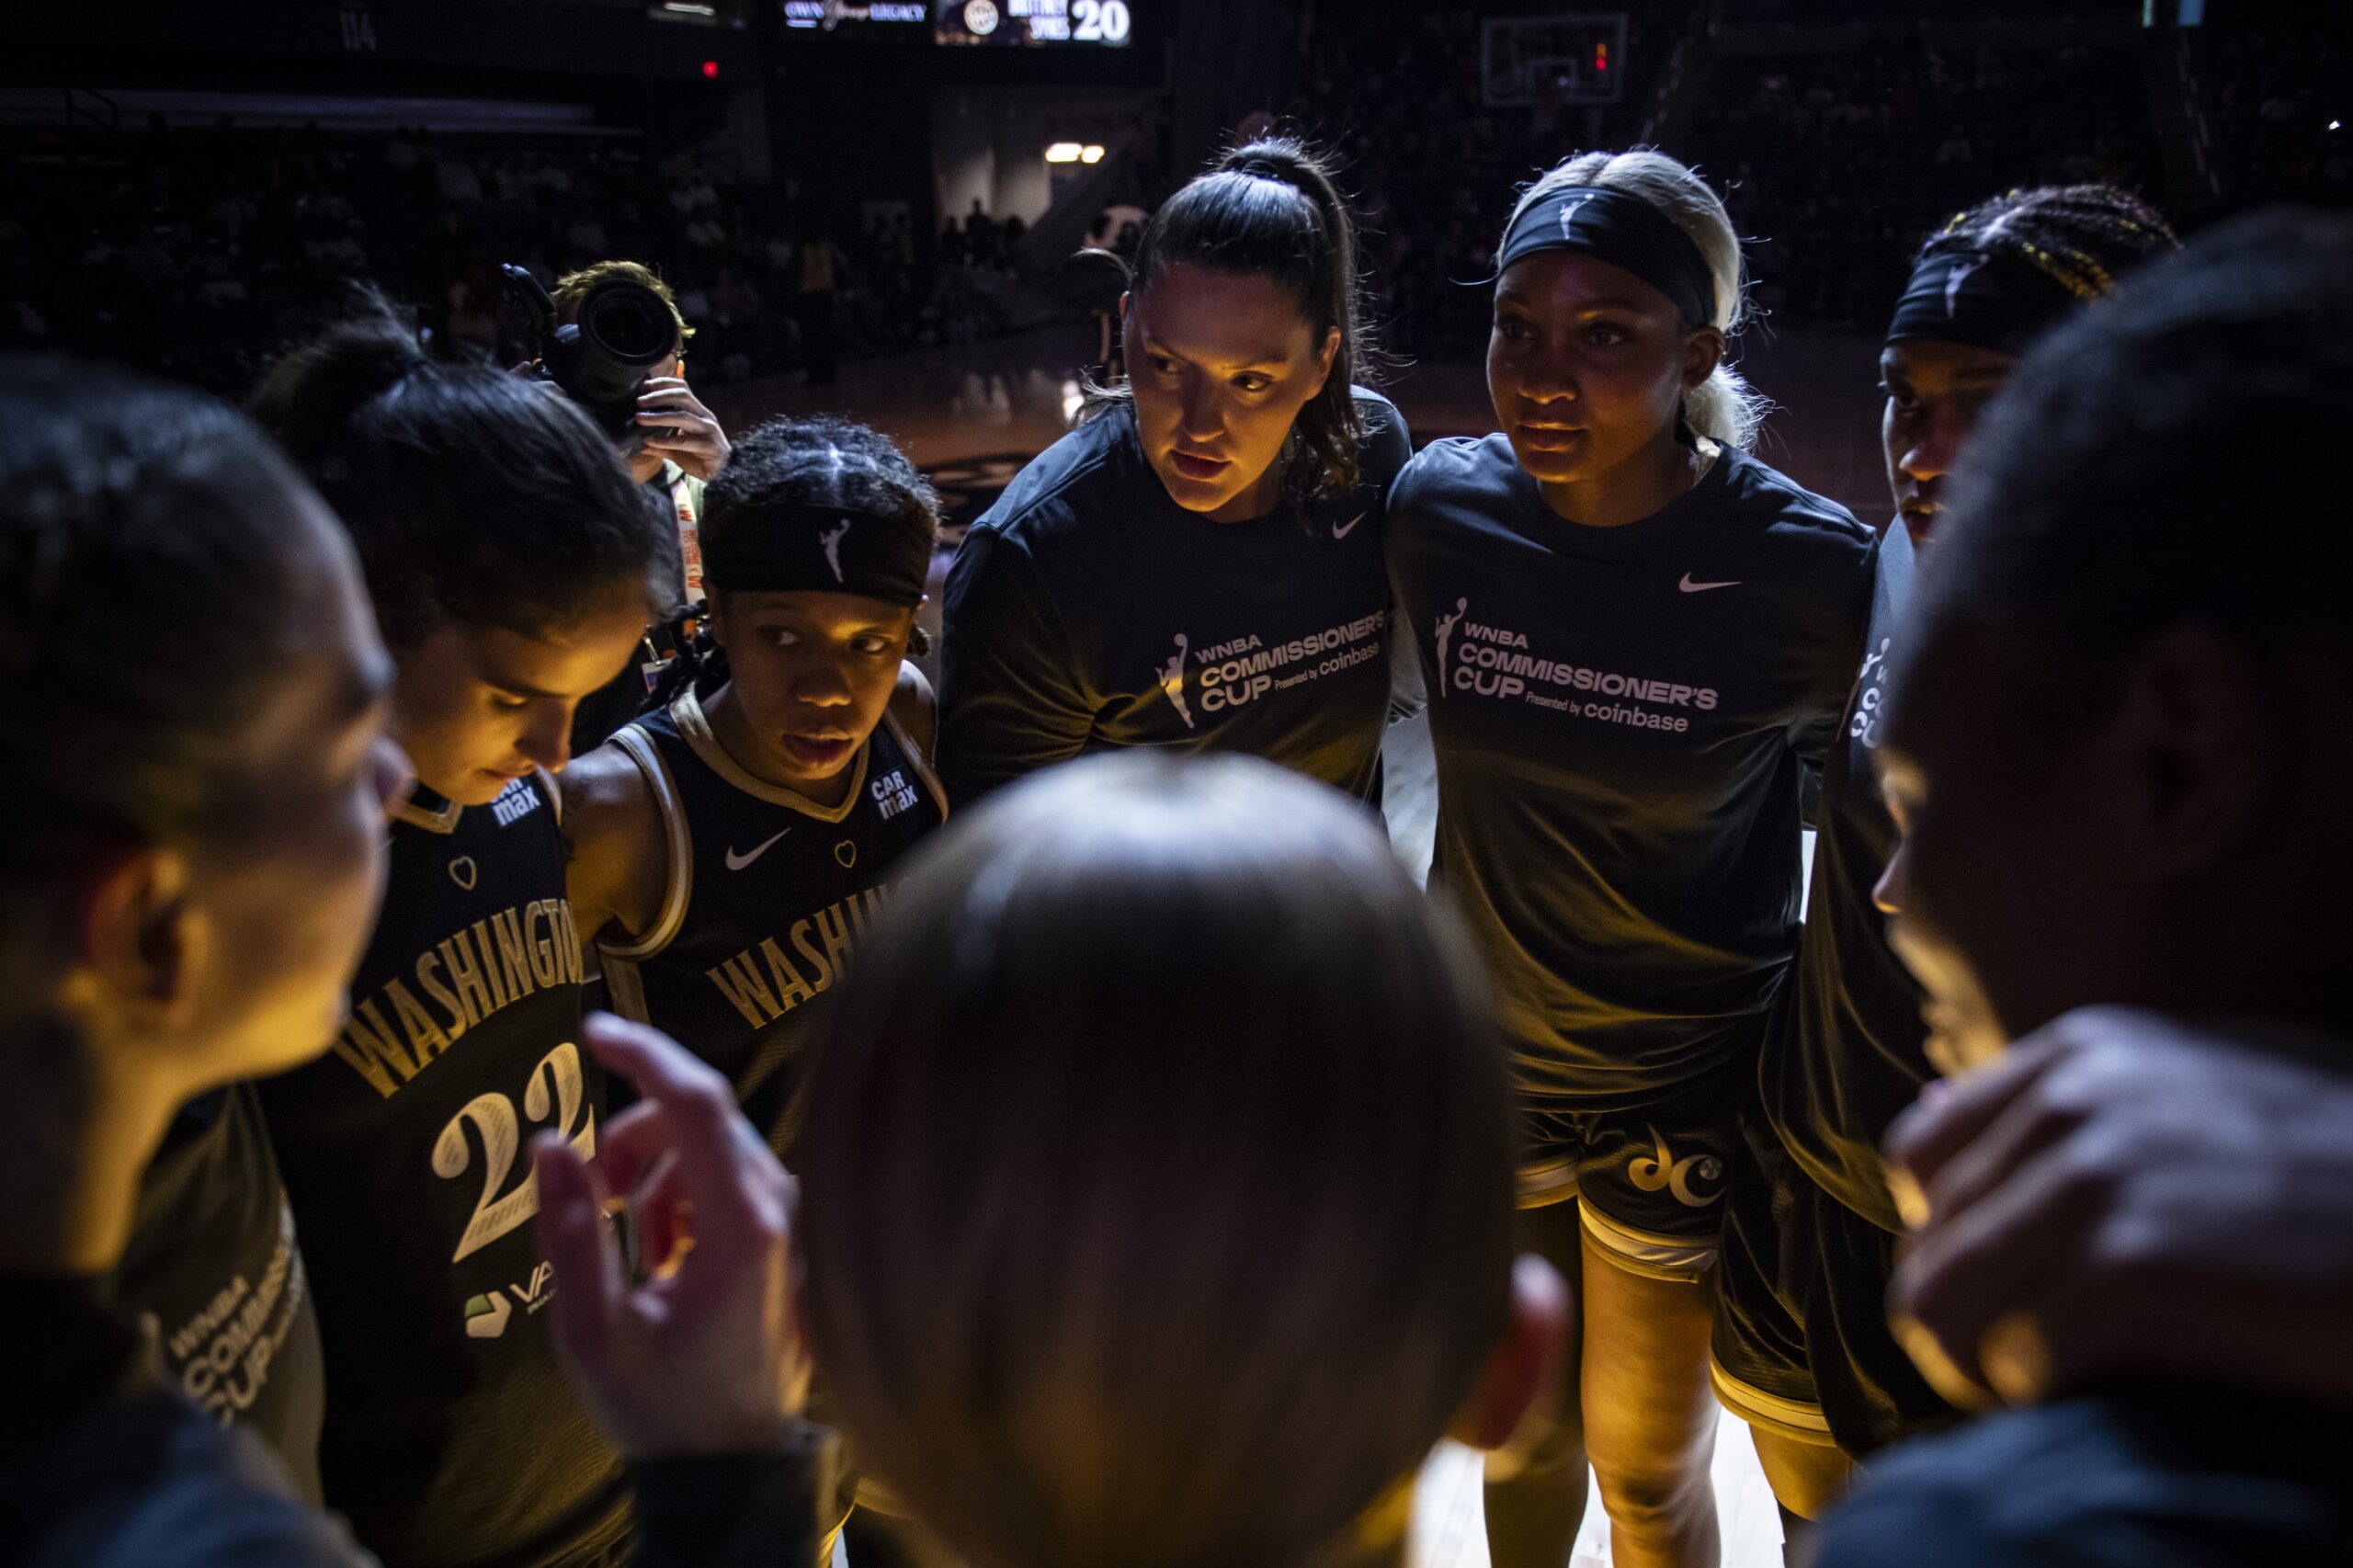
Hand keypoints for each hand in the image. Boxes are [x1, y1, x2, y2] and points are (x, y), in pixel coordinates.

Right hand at [532, 1012, 805, 1456]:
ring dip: (657, 1171)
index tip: (587, 1032)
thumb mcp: (593, 1332)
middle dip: (633, 1135)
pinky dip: (684, 1191)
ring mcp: (794, 1217)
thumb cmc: (662, 1406)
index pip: (697, 1103)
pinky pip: (731, 1172)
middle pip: (702, 1115)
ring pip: (714, 1143)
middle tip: (592, 1193)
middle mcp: (782, 1208)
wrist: (731, 1463)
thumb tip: (550, 1142)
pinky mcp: (791, 1229)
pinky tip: (666, 1252)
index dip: (643, 1053)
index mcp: (742, 1227)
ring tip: (635, 1247)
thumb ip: (570, 1233)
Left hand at [634, 376, 729, 481]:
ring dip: (658, 416)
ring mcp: (708, 430)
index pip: (683, 388)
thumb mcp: (677, 448)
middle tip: (640, 402)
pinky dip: (663, 441)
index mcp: (698, 411)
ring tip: (640, 418)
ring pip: (682, 416)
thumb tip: (639, 444)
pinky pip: (683, 441)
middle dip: (659, 396)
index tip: (646, 385)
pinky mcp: (708, 445)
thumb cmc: (699, 457)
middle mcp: (704, 416)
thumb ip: (660, 443)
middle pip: (682, 396)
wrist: (722, 475)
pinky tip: (649, 441)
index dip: (665, 383)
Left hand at [1885, 1005, 2352, 1407]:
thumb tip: (1933, 1125)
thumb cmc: (2344, 1160)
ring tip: (2057, 1380)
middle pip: (1930, 1244)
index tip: (1996, 1280)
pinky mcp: (2130, 1277)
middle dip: (1972, 1314)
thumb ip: (2079, 1095)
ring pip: (1947, 1306)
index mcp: (2083, 1054)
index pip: (1922, 1156)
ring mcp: (2097, 1186)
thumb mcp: (2211, 1077)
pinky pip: (2026, 1358)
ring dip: (1994, 1360)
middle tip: (2035, 1356)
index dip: (1949, 1232)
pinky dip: (2056, 1393)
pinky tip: (2116, 1390)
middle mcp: (2073, 1106)